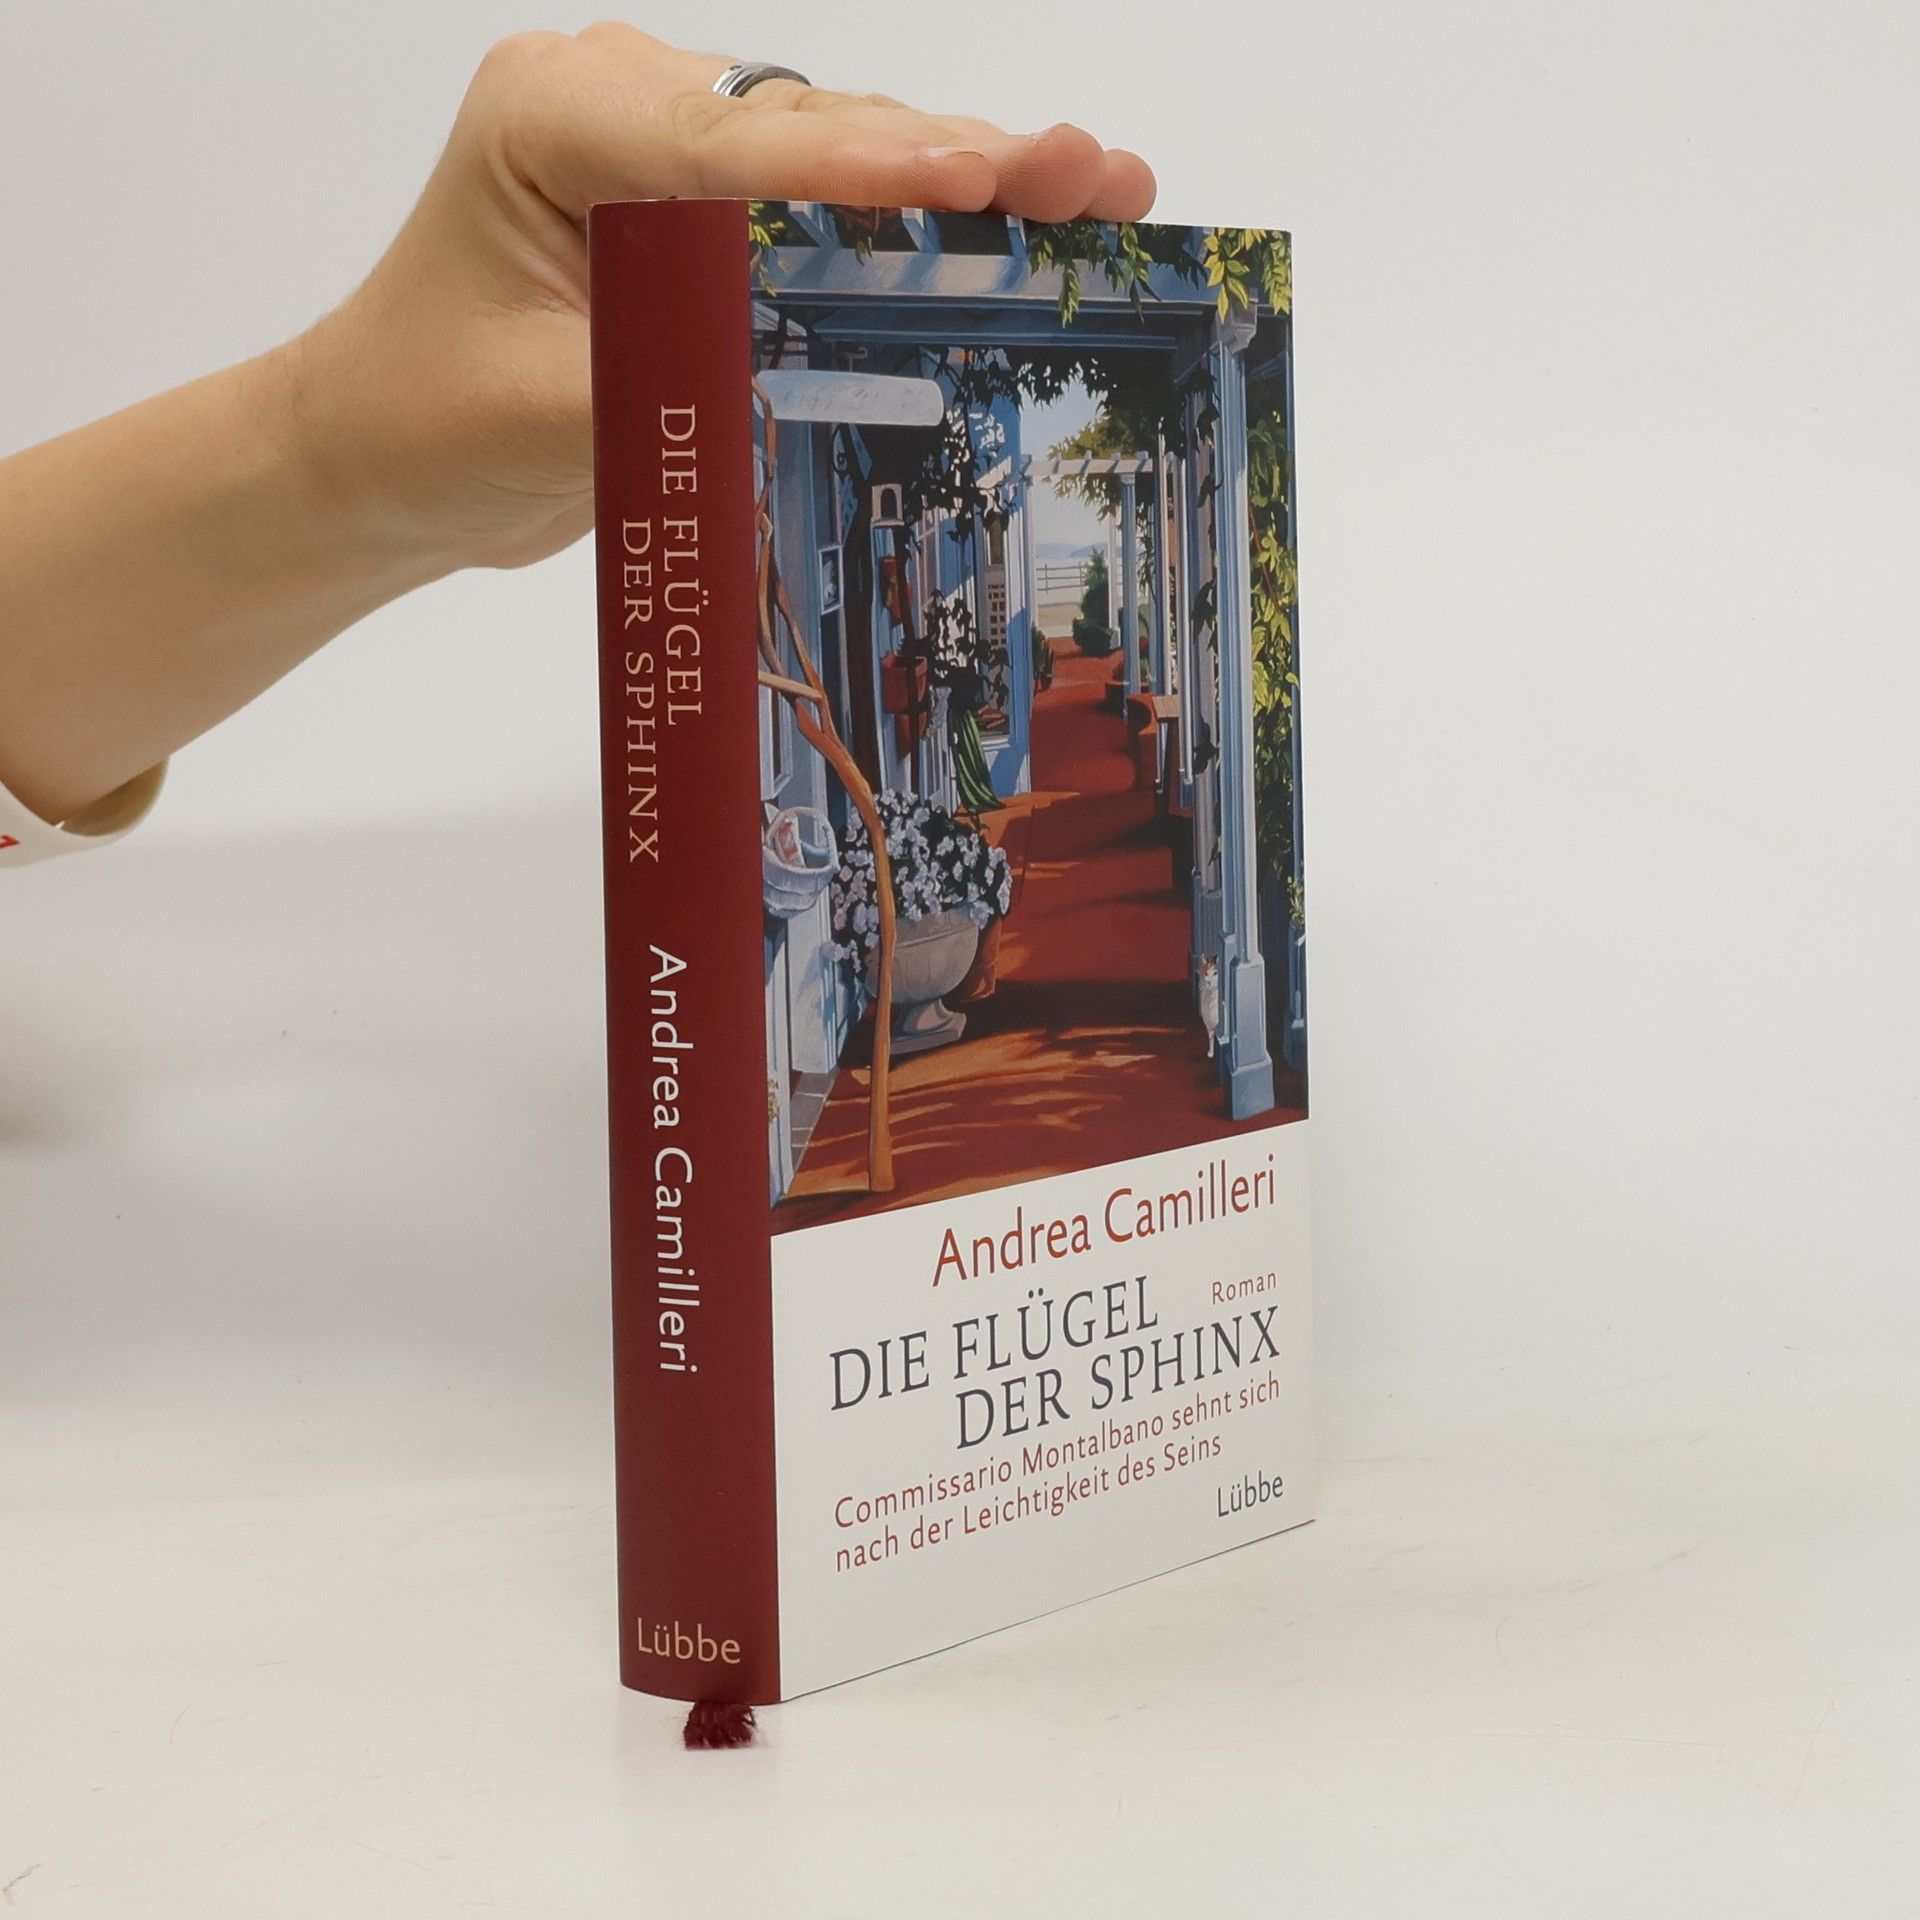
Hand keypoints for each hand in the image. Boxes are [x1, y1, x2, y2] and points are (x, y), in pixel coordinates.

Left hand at [294, 24, 1156, 574]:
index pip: (728, 146)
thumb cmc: (424, 422)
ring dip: (967, 179)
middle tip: (1092, 171)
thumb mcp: (539, 417)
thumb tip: (803, 375)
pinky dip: (924, 224)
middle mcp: (622, 106)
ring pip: (840, 154)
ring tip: (1098, 185)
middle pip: (811, 128)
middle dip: (955, 157)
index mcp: (555, 118)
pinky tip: (1024, 217)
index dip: (860, 167)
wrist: (382, 456)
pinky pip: (827, 206)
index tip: (971, 179)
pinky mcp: (707, 214)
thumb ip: (668, 383)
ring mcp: (672, 155)